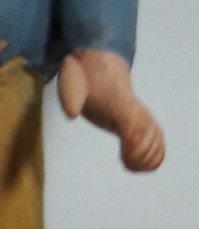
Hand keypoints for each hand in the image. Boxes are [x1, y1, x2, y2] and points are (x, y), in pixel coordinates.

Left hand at [58, 49, 164, 171]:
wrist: (99, 63)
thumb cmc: (84, 77)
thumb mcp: (71, 83)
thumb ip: (71, 99)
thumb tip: (71, 115)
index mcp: (118, 103)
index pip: (134, 126)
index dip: (134, 146)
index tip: (123, 158)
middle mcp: (135, 108)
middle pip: (149, 136)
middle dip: (142, 155)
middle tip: (126, 163)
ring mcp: (141, 112)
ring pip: (156, 136)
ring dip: (149, 156)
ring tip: (131, 165)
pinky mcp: (141, 118)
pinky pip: (157, 136)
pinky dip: (155, 151)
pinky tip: (140, 163)